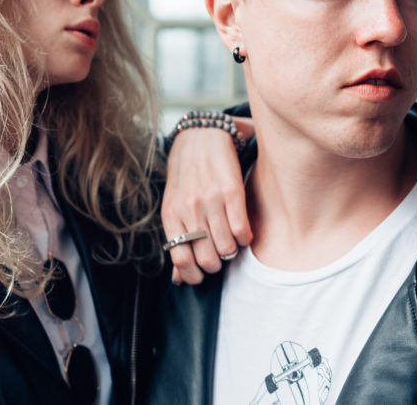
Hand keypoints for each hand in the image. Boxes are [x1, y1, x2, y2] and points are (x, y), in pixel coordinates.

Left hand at [161, 119, 252, 284]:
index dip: (193, 276)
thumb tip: (177, 280)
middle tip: (220, 257)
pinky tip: (242, 232)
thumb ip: (176, 241)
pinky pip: (242, 231)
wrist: (201, 136)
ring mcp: (210, 200)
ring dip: (232, 252)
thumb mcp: (173, 205)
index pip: (180, 259)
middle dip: (216, 265)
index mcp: (171, 214)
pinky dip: (245, 239)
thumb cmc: (186, 175)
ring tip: (232, 243)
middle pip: (206, 259)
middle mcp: (189, 209)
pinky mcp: (231, 191)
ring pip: (227, 248)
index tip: (202, 275)